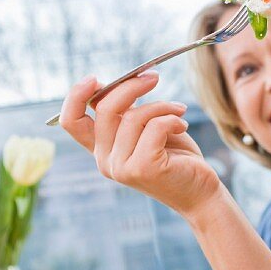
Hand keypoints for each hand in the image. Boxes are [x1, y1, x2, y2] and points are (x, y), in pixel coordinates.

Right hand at [59, 72, 221, 218]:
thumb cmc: (175, 156)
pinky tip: (181, 125)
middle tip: (154, 77)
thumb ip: (126, 112)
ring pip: (133, 116)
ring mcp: (122, 167)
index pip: (71, 121)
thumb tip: (119, 82)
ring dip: (162, 105)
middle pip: (104, 109)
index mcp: (101, 149)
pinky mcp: (143, 168)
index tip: (96, 79)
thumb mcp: (145, 129)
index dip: (77, 95)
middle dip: (131, 85)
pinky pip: (155, 126)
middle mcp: (105, 160)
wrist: (199, 192)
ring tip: (178, 111)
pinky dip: (172, 118)